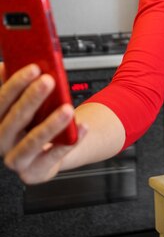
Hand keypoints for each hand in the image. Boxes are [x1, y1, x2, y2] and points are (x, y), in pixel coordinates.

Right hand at [0, 63, 85, 183]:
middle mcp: (2, 141)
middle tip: (49, 81)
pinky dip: (70, 142)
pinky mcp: (34, 172)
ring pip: (32, 141)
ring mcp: (16, 159)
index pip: (1, 100)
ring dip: (50, 124)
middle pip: (14, 119)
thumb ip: (19, 85)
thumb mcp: (26, 101)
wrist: (48, 151)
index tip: (33, 68)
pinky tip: (82, 128)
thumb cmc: (36, 121)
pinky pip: (54, 156)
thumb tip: (11, 64)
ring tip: (67, 108)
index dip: (14, 84)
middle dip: (32, 98)